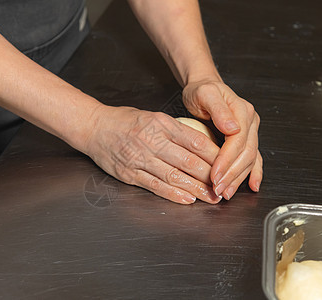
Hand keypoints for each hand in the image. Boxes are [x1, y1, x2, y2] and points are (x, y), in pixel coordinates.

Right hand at [84, 105, 222, 203]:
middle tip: (224, 186)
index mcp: (160, 124)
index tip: (228, 163)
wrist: (94, 128)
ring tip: (211, 197)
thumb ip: (175, 130)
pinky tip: (187, 199)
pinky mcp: (130, 174)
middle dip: (210, 176)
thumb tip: (202, 145)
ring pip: (174, 176)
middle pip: (188, 161)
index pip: (195, 140)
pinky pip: (155, 186)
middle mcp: (151, 141)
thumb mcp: (152, 117)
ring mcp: (140, 159)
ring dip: (196, 189)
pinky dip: (173, 194)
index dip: (214, 155)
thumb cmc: (124, 121)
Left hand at [182, 78, 262, 199]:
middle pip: (246, 154)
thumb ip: (218, 109)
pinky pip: (254, 158)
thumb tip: (233, 127)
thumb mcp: (205, 94)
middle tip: (218, 189)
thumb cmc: (201, 90)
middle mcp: (250, 122)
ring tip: (226, 193)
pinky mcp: (246, 139)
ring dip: (239, 178)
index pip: (237, 141)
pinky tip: (252, 186)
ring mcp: (250, 131)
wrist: (204, 86)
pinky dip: (254, 173)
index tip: (215, 175)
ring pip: (249, 160)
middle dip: (232, 174)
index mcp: (242, 111)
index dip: (226, 160)